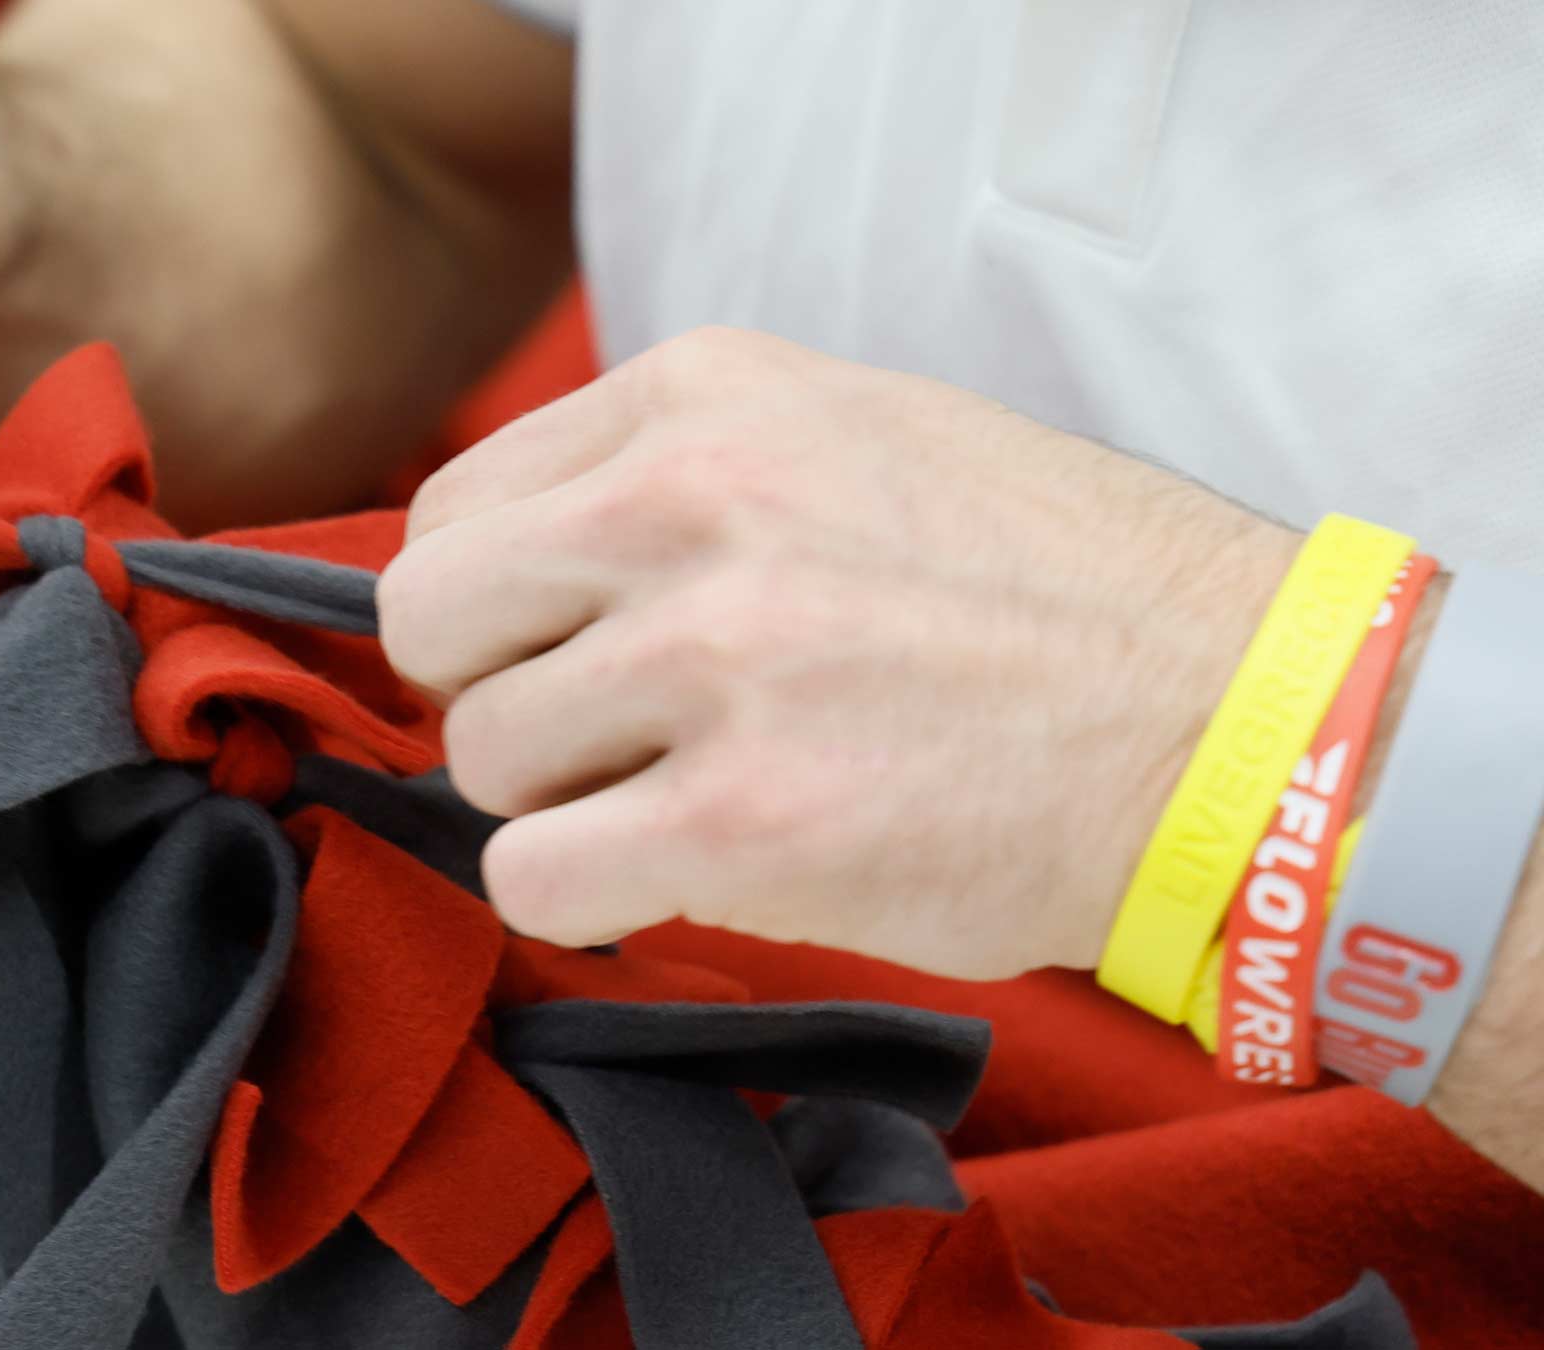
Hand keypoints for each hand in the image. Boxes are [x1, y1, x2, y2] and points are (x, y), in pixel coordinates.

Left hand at [379, 328, 1298, 979]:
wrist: (1235, 722)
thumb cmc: (1047, 591)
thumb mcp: (853, 433)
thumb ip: (675, 473)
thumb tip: (510, 564)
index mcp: (706, 395)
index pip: (455, 506)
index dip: (496, 605)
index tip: (571, 648)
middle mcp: (691, 503)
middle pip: (433, 625)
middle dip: (498, 694)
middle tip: (605, 734)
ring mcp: (717, 659)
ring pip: (481, 761)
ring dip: (565, 802)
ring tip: (697, 794)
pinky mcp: (744, 820)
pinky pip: (530, 879)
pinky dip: (582, 898)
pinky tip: (683, 875)